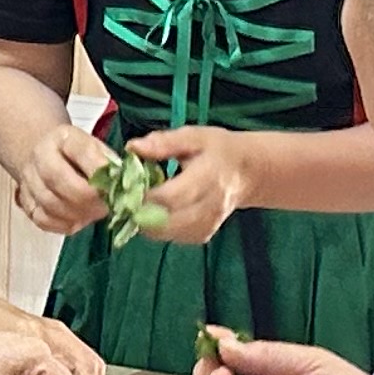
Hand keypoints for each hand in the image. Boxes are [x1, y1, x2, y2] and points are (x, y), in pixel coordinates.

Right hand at [9, 115, 117, 237]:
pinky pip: (43, 220)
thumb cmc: (80, 157)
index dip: (100, 171)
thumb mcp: (98, 150)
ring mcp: (29, 180)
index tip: (116, 184)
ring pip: (50, 203)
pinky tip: (79, 220)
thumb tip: (124, 183)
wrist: (47, 159)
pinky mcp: (26, 202)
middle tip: (106, 206)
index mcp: (63, 138)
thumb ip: (110, 164)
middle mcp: (40, 155)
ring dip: (78, 213)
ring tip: (95, 213)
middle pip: (58, 179)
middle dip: (87, 198)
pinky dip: (64, 224)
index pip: (81, 151)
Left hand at [127, 127, 252, 247]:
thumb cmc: (217, 150)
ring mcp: (208, 223)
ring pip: (168, 233)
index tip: (127, 189)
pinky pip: (174, 237)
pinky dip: (159, 228)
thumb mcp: (194, 136)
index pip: (171, 196)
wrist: (246, 172)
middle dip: (141, 213)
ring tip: (140, 204)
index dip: (145, 197)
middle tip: (127, 200)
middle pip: (167, 221)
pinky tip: (156, 212)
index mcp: (207, 177)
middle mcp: (210, 205)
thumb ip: (163, 143)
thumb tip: (132, 147)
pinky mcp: (204, 234)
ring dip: (147, 222)